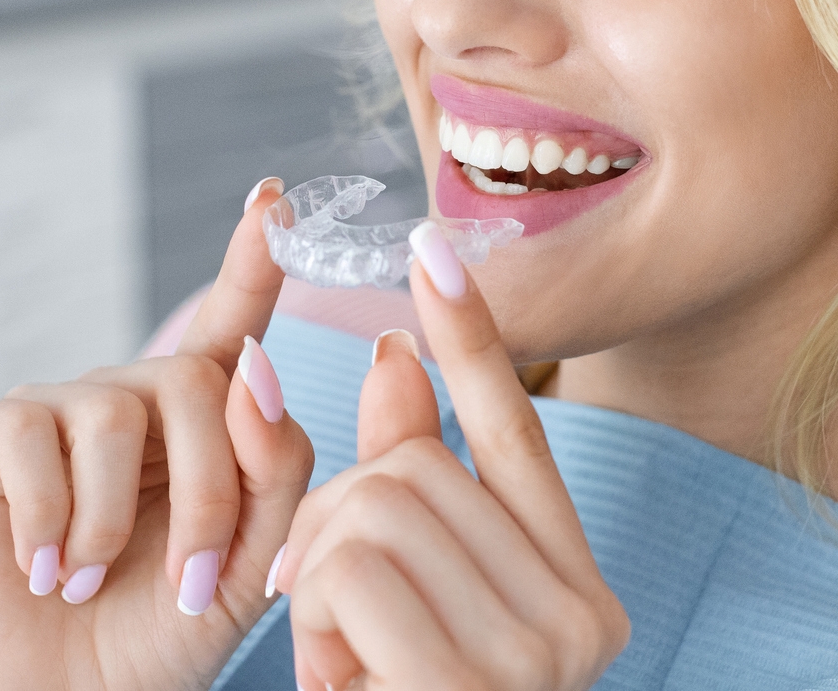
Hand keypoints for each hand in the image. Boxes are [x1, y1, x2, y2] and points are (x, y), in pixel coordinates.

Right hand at [0, 178, 313, 689]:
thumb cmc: (169, 624)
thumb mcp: (255, 554)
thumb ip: (277, 464)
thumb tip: (254, 368)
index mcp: (203, 419)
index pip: (234, 324)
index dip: (254, 260)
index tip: (274, 196)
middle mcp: (134, 396)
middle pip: (198, 383)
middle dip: (210, 491)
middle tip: (196, 584)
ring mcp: (59, 407)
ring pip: (119, 410)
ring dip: (123, 519)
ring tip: (100, 578)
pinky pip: (34, 438)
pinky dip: (51, 518)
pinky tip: (45, 565)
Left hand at [275, 223, 629, 689]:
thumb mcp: (400, 590)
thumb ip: (405, 476)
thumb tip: (390, 354)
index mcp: (572, 586)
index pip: (517, 429)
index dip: (471, 335)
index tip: (433, 250)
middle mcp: (581, 614)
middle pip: (415, 465)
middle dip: (341, 516)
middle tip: (340, 606)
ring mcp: (540, 652)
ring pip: (374, 502)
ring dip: (323, 572)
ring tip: (347, 653)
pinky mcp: (475, 681)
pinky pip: (351, 564)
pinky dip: (317, 615)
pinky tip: (343, 675)